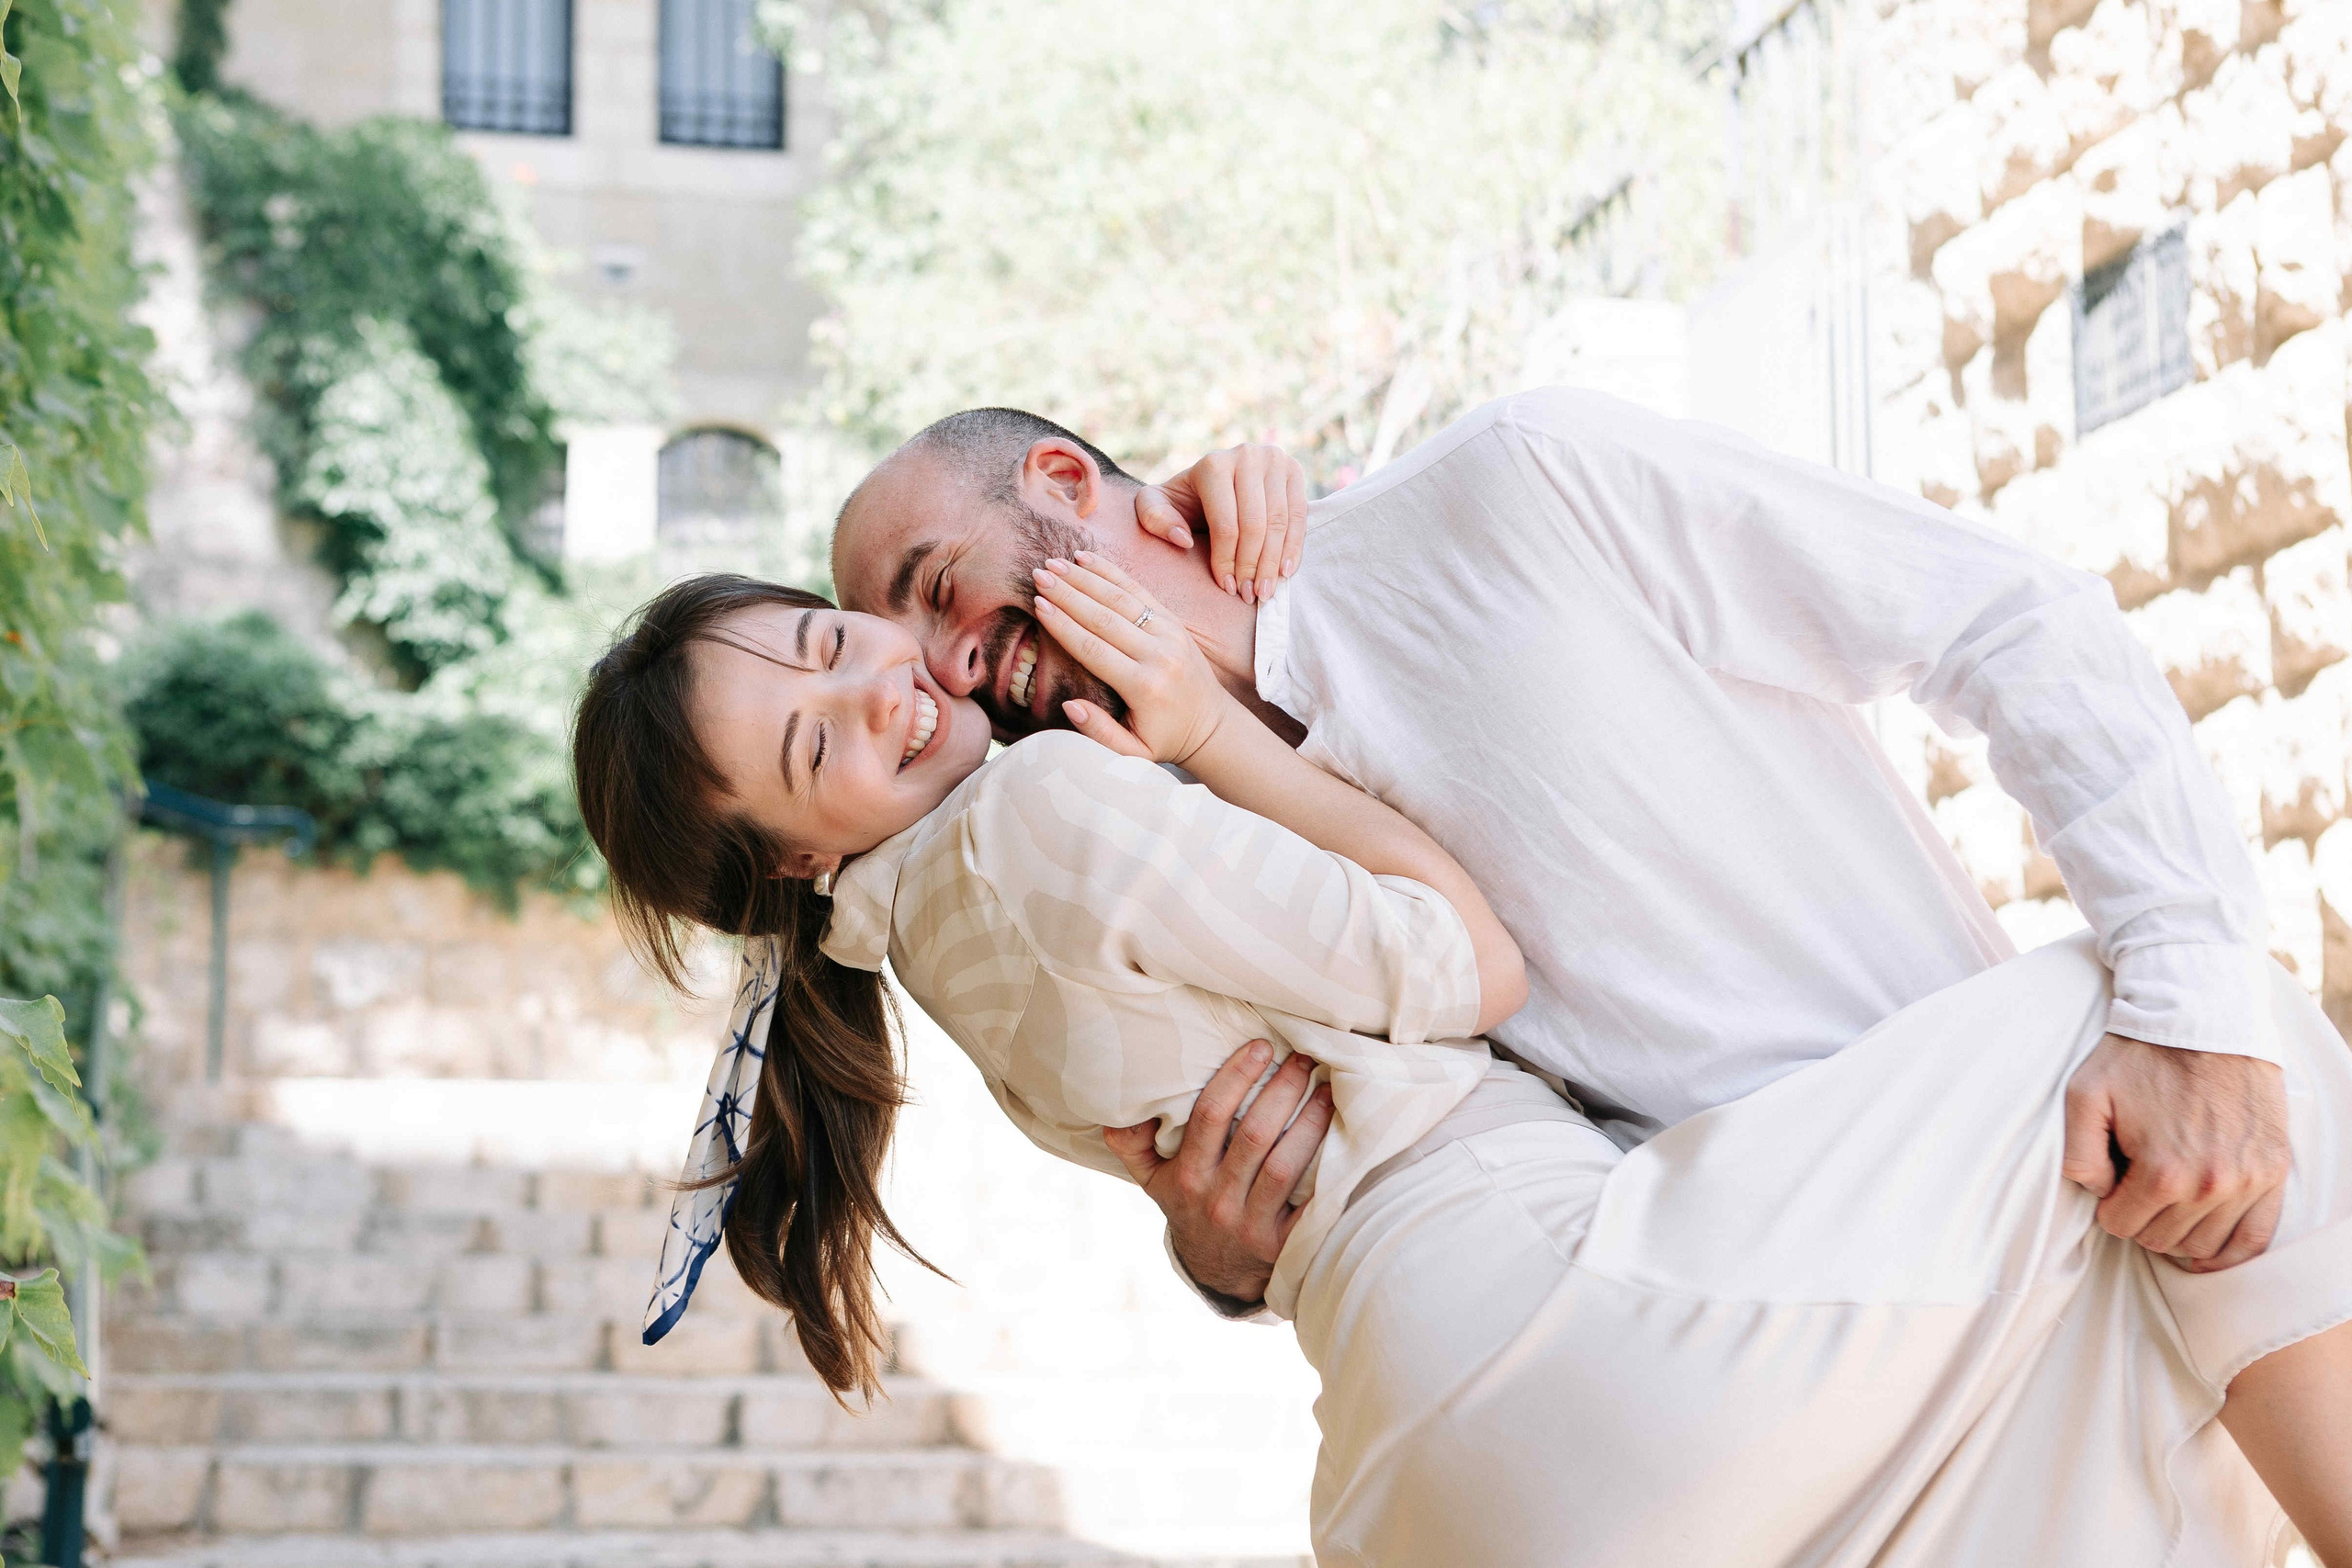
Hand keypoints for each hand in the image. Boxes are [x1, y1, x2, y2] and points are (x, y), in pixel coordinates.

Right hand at [1031, 551, 1235, 766]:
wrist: (1212, 726)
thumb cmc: (1165, 739)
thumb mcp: (1132, 753)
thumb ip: (1100, 732)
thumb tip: (1070, 705)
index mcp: (1145, 686)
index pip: (1094, 648)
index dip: (1063, 624)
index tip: (1038, 604)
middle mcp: (1159, 655)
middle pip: (1104, 617)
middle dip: (1068, 593)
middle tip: (1039, 574)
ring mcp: (1170, 634)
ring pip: (1121, 599)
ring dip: (1085, 578)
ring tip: (1055, 562)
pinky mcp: (1175, 622)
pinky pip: (1139, 592)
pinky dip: (1112, 573)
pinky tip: (1086, 559)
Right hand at [1103, 1038, 1333, 1305]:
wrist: (1217, 1272)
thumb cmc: (1190, 1207)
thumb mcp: (1152, 1182)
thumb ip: (1132, 1145)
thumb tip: (1118, 1110)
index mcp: (1188, 1177)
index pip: (1210, 1117)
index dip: (1236, 1077)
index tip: (1260, 1046)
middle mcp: (1218, 1200)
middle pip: (1255, 1136)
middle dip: (1282, 1090)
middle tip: (1303, 1057)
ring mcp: (1253, 1224)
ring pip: (1285, 1165)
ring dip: (1309, 1122)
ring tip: (1326, 1088)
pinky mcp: (1285, 1242)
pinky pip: (1311, 1201)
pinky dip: (1327, 1168)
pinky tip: (1342, 1136)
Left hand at [1134, 443, 1309, 604]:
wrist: (1214, 477)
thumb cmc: (1183, 499)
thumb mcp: (1156, 505)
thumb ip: (1154, 519)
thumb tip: (1184, 540)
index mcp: (1213, 465)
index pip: (1226, 524)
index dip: (1227, 561)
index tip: (1227, 588)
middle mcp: (1246, 456)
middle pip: (1255, 525)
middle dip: (1252, 567)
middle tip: (1249, 596)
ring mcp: (1274, 460)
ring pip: (1279, 522)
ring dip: (1273, 563)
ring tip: (1265, 592)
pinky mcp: (1294, 470)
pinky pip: (1299, 515)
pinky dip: (1293, 547)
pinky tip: (1284, 572)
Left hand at [2061, 1033, 2289, 1271]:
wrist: (2206, 1022)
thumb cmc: (2141, 1057)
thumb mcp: (2085, 1095)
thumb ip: (2078, 1153)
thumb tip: (2095, 1193)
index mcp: (2163, 1173)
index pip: (2120, 1226)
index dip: (2108, 1206)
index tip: (2112, 1180)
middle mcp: (2212, 1186)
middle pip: (2161, 1239)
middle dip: (2140, 1217)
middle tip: (2136, 1185)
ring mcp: (2249, 1182)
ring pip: (2204, 1245)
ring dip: (2178, 1232)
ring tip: (2166, 1201)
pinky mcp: (2273, 1171)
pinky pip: (2255, 1238)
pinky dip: (2228, 1251)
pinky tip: (2204, 1244)